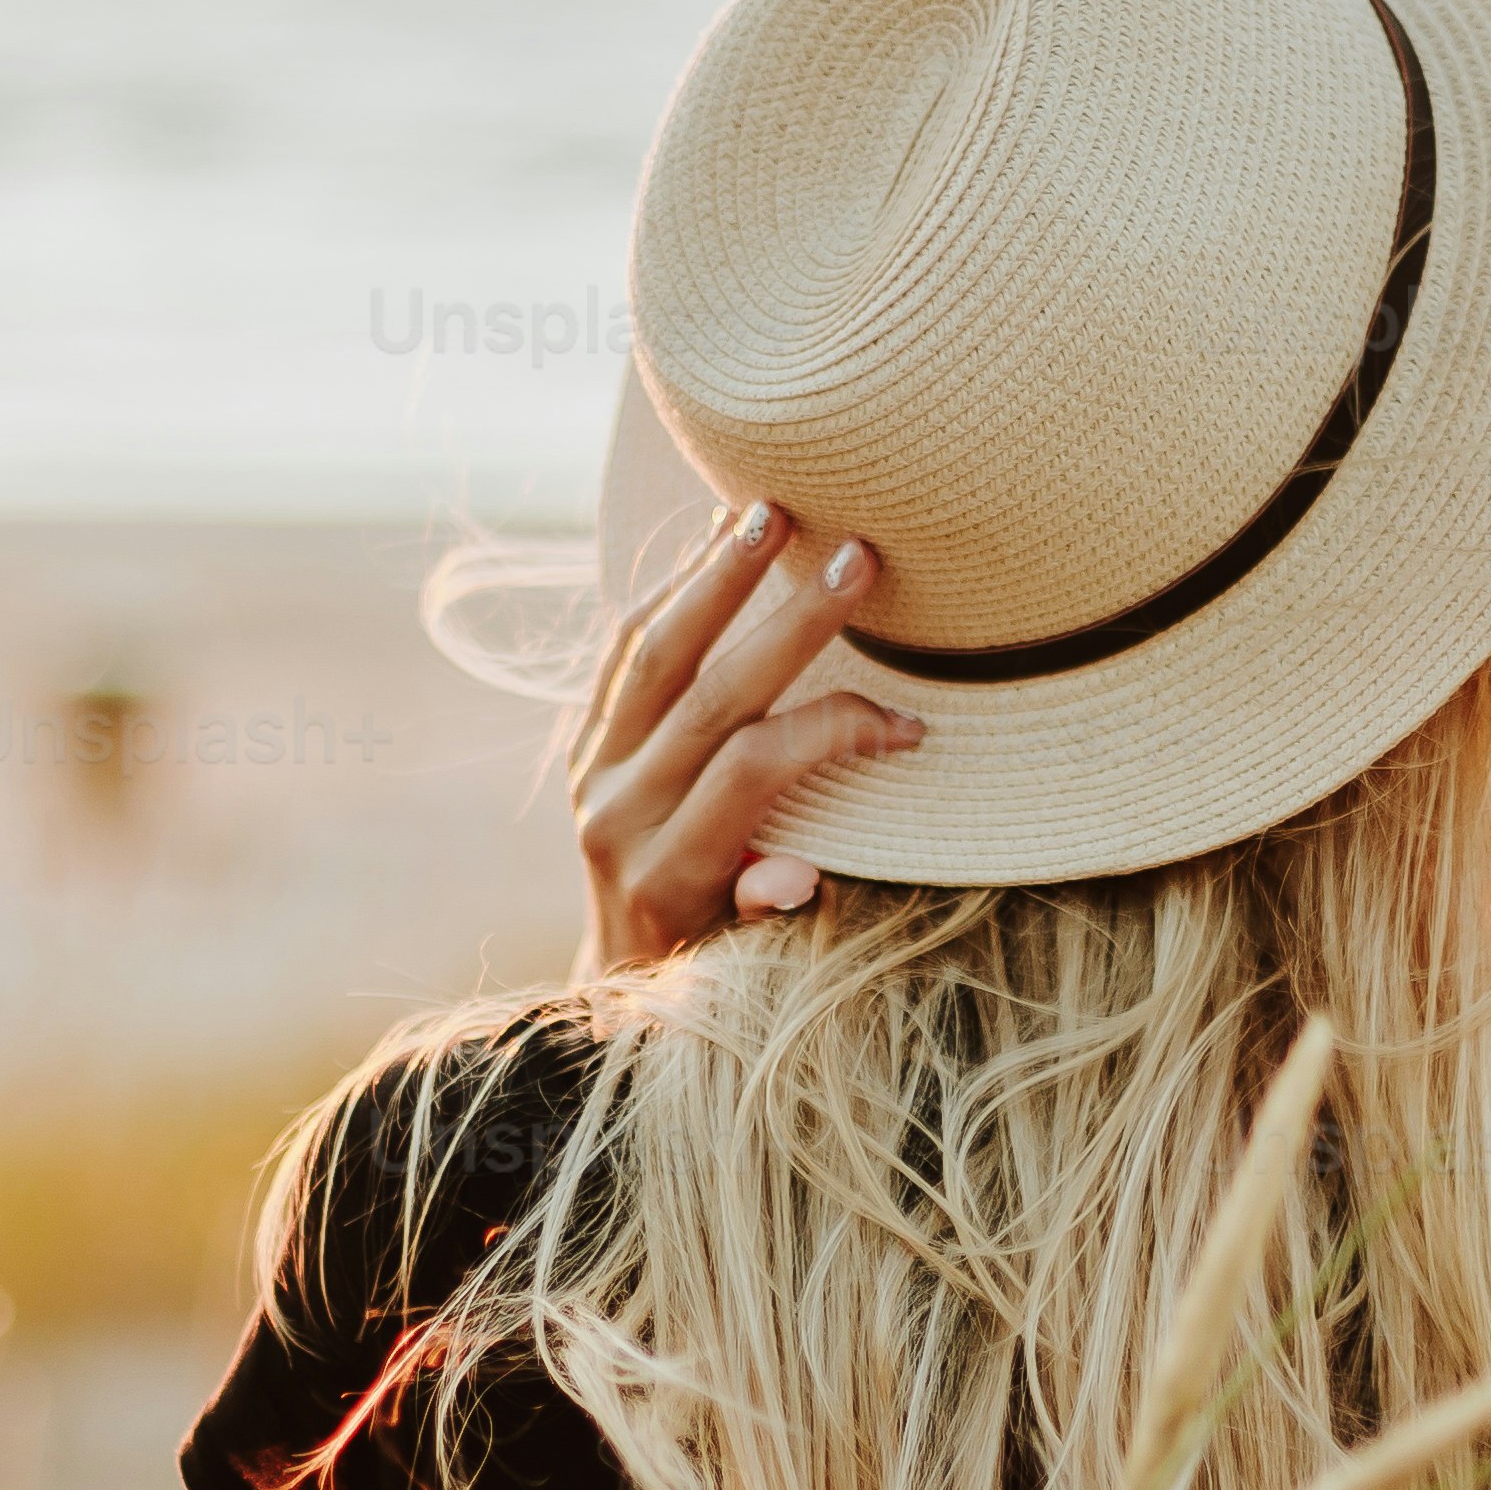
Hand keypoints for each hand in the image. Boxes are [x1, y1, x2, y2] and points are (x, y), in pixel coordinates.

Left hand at [572, 504, 923, 968]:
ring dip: (714, 577)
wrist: (618, 978)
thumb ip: (763, 915)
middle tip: (856, 557)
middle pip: (710, 693)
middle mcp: (617, 813)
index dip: (835, 732)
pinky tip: (714, 545)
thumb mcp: (743, 964)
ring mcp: (590, 772)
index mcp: (666, 870)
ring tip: (766, 511)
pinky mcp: (582, 744)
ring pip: (652, 654)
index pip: (755, 769)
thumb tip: (792, 877)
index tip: (908, 725)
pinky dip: (670, 594)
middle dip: (791, 621)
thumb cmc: (711, 968)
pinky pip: (623, 654)